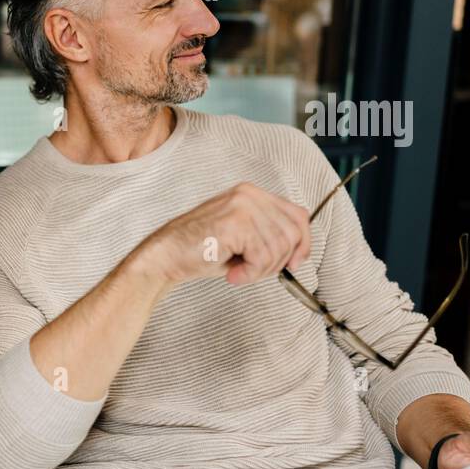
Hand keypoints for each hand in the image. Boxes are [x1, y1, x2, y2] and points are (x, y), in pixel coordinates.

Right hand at [135, 182, 311, 287]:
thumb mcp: (243, 238)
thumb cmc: (201, 250)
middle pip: (293, 233)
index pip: (298, 215)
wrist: (166, 255)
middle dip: (277, 262)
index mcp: (253, 194)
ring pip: (278, 248)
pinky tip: (232, 274)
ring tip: (239, 273)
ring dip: (261, 270)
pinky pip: (261, 256)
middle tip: (253, 272)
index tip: (293, 263)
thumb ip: (269, 235)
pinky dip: (250, 273)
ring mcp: (243, 206)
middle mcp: (250, 194)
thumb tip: (299, 252)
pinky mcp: (235, 223)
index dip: (303, 243)